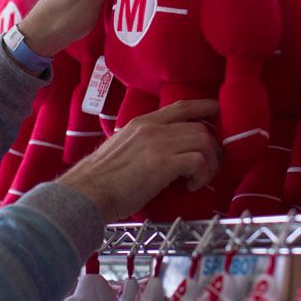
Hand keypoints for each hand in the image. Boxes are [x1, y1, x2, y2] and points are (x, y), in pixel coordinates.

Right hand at [56, 100, 220, 222]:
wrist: (85, 193)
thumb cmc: (99, 180)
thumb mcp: (121, 148)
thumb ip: (140, 144)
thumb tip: (156, 154)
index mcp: (142, 123)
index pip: (180, 107)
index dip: (203, 106)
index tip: (215, 110)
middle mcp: (152, 128)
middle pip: (199, 127)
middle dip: (212, 148)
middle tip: (209, 168)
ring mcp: (158, 144)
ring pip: (204, 141)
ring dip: (209, 163)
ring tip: (199, 179)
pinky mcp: (162, 163)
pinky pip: (199, 161)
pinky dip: (202, 175)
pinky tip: (190, 187)